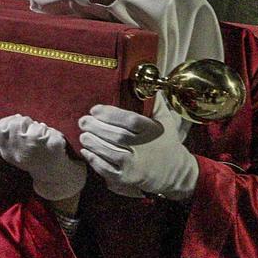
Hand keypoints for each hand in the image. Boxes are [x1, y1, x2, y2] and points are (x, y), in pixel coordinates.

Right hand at [0, 115, 85, 203]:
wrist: (52, 175)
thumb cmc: (28, 159)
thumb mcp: (6, 152)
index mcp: (6, 150)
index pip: (1, 127)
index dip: (11, 124)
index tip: (19, 132)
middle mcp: (19, 150)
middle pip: (18, 121)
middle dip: (27, 125)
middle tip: (32, 138)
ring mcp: (36, 148)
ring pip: (35, 124)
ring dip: (41, 129)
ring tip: (43, 142)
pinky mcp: (53, 145)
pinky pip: (50, 129)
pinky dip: (53, 134)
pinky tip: (52, 144)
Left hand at [77, 104, 199, 199]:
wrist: (175, 173)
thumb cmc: (165, 141)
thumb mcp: (165, 120)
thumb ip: (153, 102)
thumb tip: (143, 79)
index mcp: (152, 131)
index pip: (129, 120)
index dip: (109, 114)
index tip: (94, 109)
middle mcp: (144, 148)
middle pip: (115, 136)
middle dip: (95, 127)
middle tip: (83, 121)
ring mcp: (135, 165)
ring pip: (108, 152)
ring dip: (92, 143)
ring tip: (83, 135)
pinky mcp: (127, 178)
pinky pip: (106, 169)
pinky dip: (94, 160)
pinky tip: (86, 151)